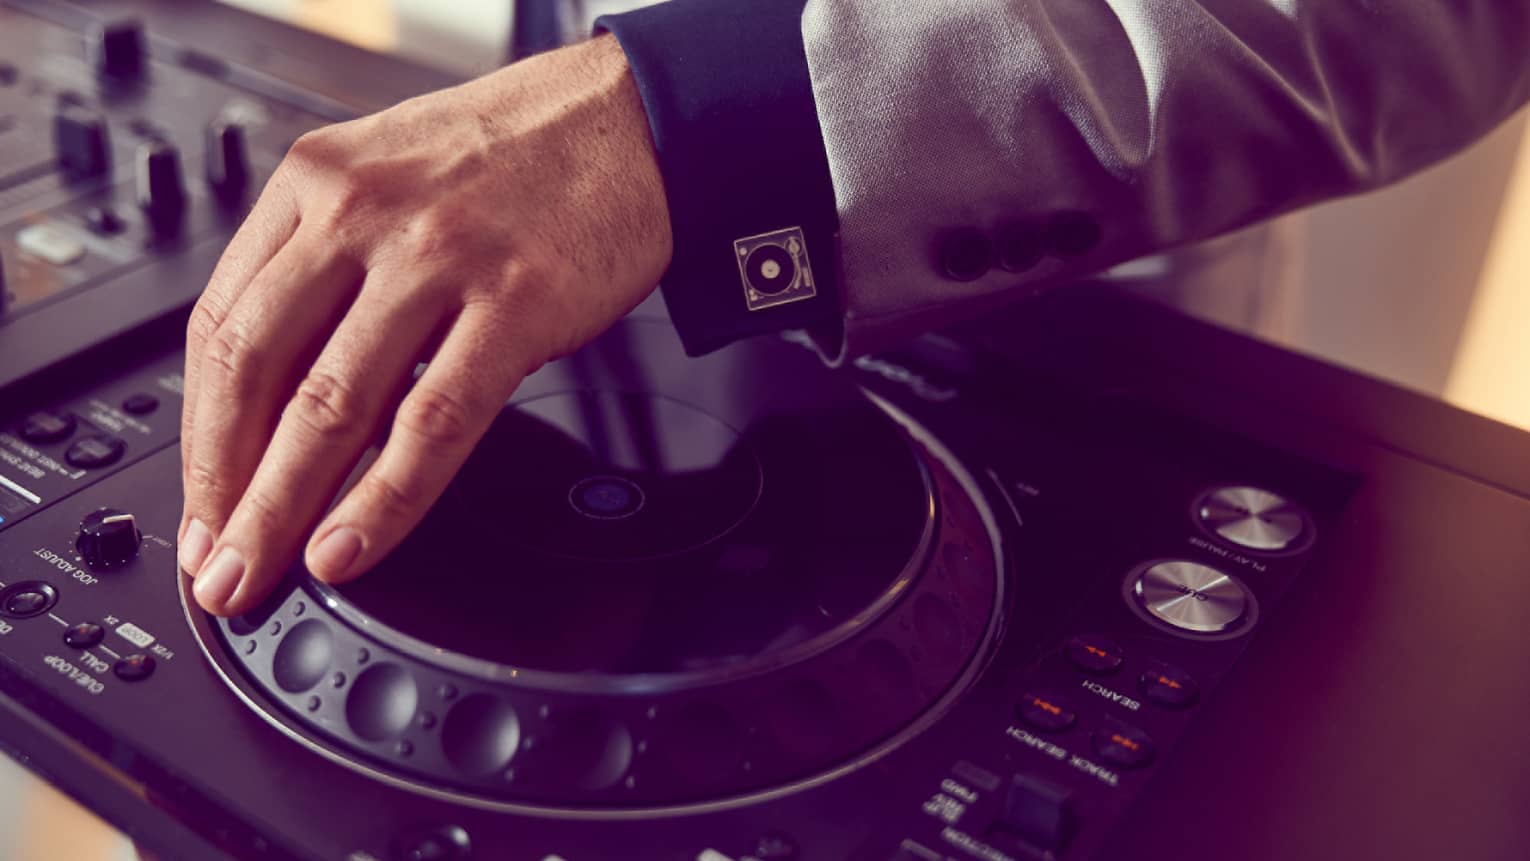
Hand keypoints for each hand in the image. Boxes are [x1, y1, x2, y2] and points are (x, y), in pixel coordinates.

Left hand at [177, 35, 671, 615]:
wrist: (629, 122)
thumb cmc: (516, 154)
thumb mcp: (389, 175)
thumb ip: (330, 261)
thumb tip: (291, 393)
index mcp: (317, 183)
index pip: (222, 322)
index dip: (199, 430)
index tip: (200, 498)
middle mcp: (363, 215)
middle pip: (255, 369)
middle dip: (222, 485)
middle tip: (211, 562)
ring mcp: (438, 260)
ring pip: (331, 404)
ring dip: (280, 508)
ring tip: (256, 573)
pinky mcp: (516, 304)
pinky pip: (434, 420)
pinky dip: (384, 498)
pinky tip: (350, 545)